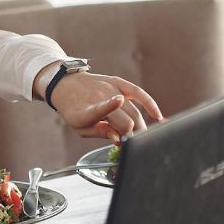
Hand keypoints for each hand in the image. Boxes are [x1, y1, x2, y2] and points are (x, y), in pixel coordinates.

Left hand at [48, 71, 162, 141]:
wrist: (65, 85)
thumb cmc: (74, 110)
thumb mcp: (80, 127)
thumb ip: (100, 133)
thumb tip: (119, 138)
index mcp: (86, 111)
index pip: (99, 111)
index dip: (112, 113)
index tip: (123, 124)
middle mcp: (99, 97)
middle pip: (127, 120)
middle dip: (133, 134)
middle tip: (132, 142)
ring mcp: (110, 88)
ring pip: (134, 112)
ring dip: (140, 126)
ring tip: (139, 135)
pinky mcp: (117, 82)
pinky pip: (139, 93)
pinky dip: (150, 104)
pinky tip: (157, 116)